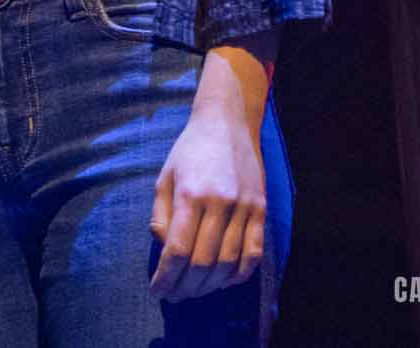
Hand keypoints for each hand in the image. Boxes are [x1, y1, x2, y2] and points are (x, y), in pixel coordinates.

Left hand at [148, 105, 265, 300]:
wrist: (227, 124)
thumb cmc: (189, 151)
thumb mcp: (165, 177)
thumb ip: (161, 215)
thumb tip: (164, 249)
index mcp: (190, 194)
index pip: (178, 250)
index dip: (166, 277)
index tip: (157, 290)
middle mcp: (219, 203)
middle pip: (203, 262)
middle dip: (185, 286)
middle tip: (174, 295)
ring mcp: (245, 208)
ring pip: (228, 262)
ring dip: (209, 284)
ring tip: (194, 290)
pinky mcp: (262, 210)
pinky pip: (254, 253)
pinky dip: (239, 273)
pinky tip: (224, 280)